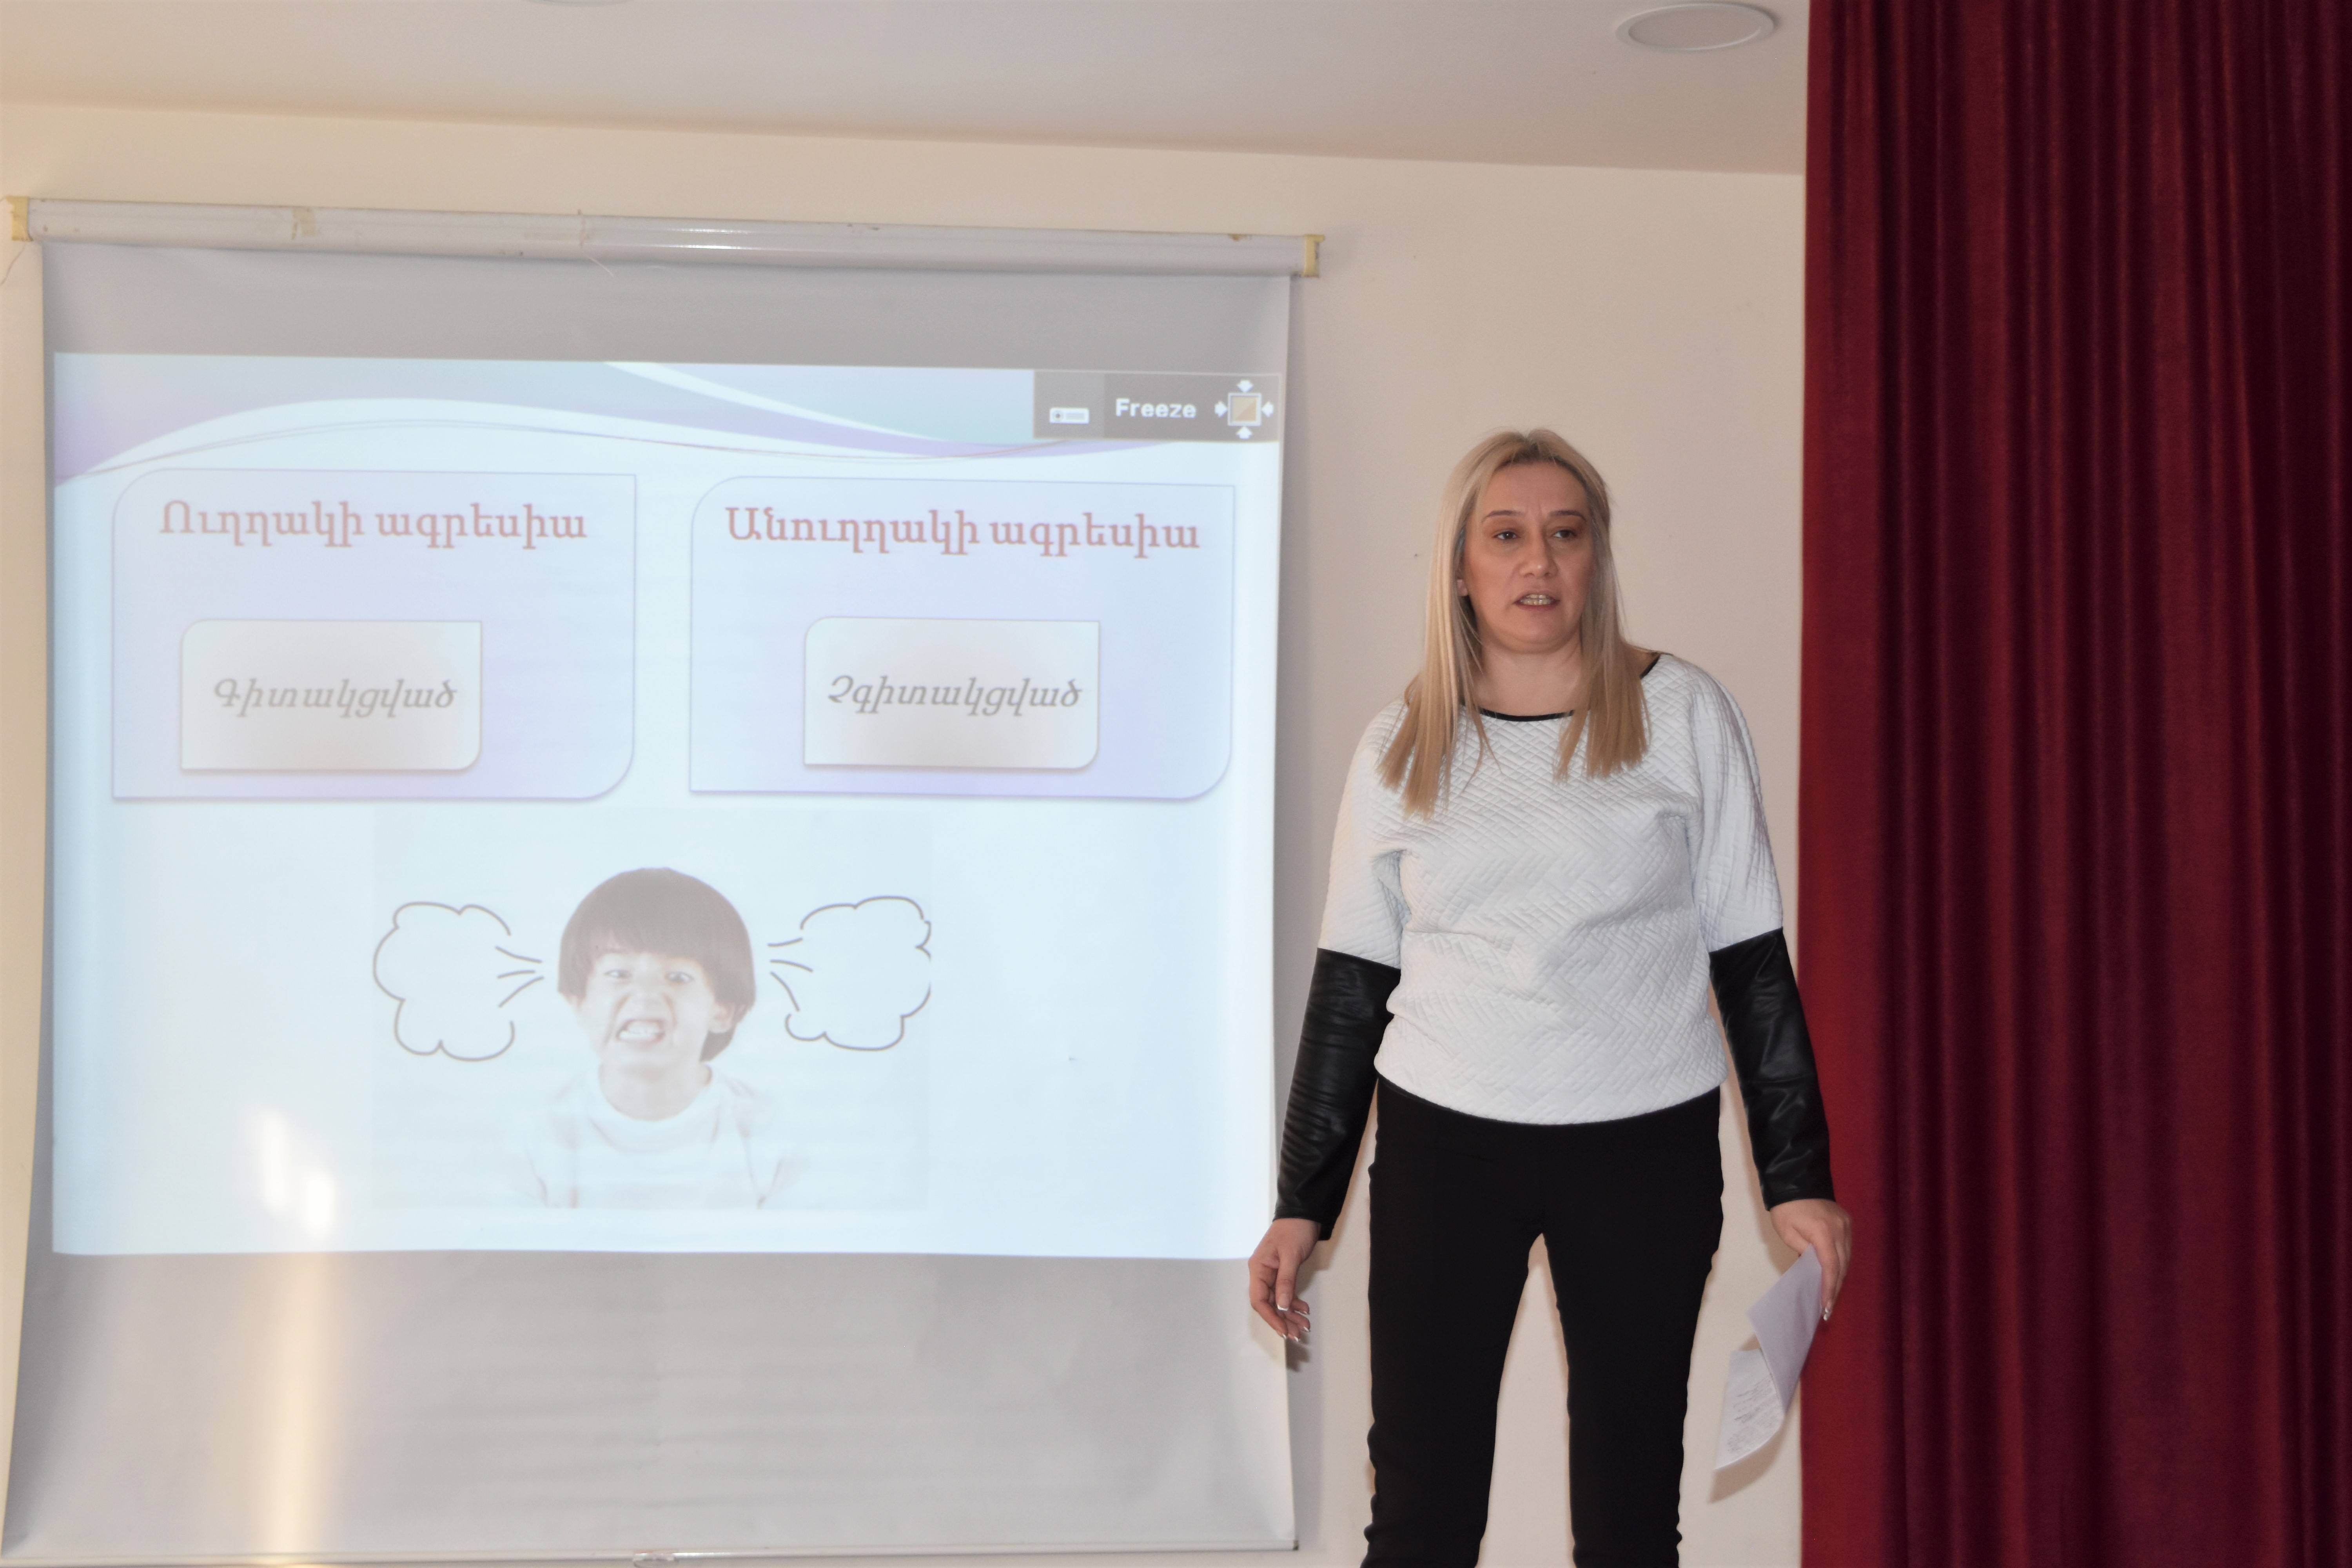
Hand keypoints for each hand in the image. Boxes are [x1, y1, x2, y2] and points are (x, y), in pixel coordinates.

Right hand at [1248, 1217, 1320, 1341]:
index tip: (1285, 1331)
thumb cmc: (1295, 1231)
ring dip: (1290, 1314)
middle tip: (1298, 1334)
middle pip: (1268, 1304)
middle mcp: (1262, 1273)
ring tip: (1304, 1326)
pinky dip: (1294, 1303)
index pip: (1259, 1300)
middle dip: (1283, 1320)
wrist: (1304, 1214)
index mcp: (1258, 1269)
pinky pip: (1285, 1293)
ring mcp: (1272, 1273)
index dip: (1271, 1318)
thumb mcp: (1291, 1256)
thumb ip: (1285, 1281)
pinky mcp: (1282, 1272)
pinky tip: (1304, 1309)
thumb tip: (1282, 1306)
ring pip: (1278, 1301)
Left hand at [1768, 1197, 1852, 1317]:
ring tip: (1830, 1295)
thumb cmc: (1786, 1208)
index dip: (1829, 1288)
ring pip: (1847, 1258)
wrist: (1795, 1179)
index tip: (1826, 1306)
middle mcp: (1840, 1229)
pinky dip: (1840, 1262)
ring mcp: (1846, 1225)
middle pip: (1842, 1265)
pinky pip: (1846, 1248)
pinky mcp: (1846, 1222)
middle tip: (1828, 1308)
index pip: (1831, 1266)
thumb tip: (1814, 1269)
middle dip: (1835, 1287)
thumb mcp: (1788, 1233)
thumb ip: (1803, 1252)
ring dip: (1839, 1276)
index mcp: (1824, 1232)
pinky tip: (1834, 1274)